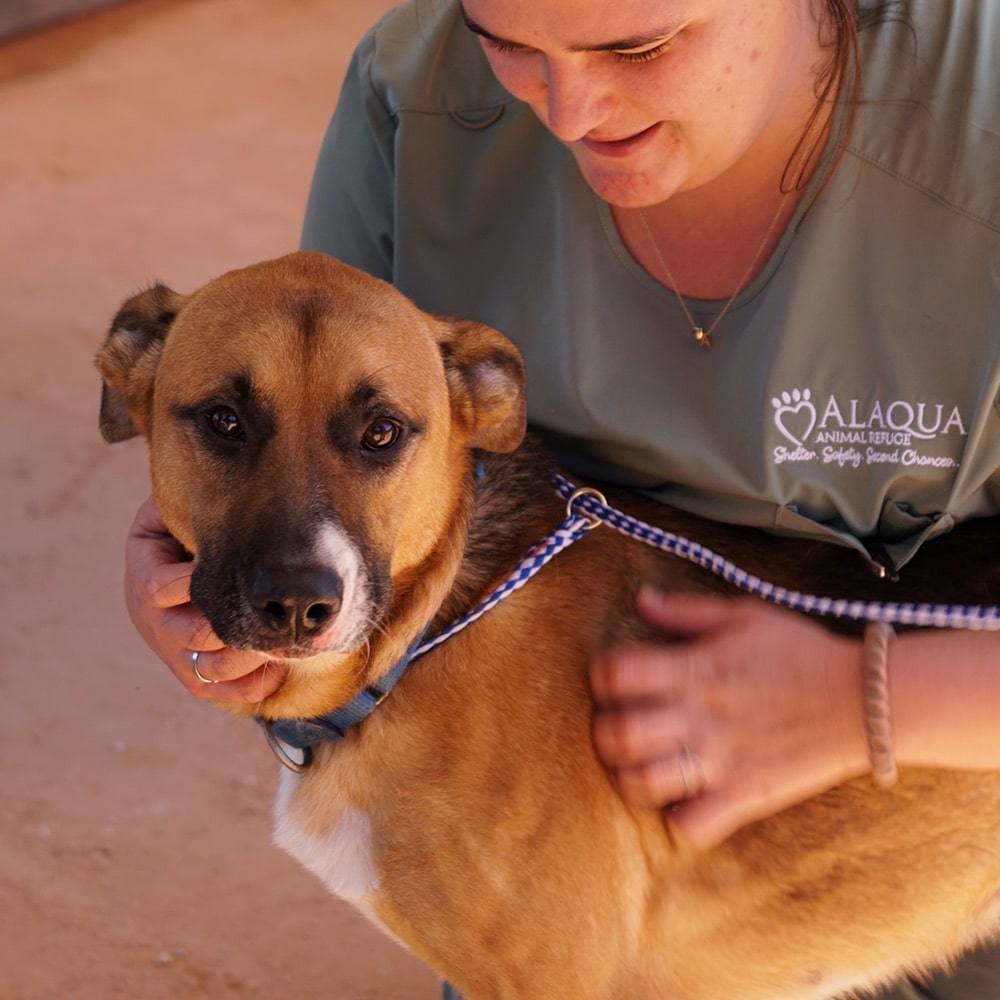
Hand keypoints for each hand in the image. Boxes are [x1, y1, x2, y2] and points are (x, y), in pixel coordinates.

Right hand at [124, 495, 286, 701]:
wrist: (179, 567)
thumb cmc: (189, 532)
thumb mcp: (179, 512)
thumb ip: (189, 506)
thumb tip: (223, 491)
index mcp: (146, 576)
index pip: (158, 588)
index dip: (190, 582)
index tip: (221, 569)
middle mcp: (153, 620)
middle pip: (188, 634)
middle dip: (230, 625)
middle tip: (270, 610)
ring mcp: (172, 652)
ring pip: (206, 668)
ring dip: (246, 658)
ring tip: (279, 641)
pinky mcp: (193, 675)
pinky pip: (220, 692)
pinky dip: (251, 686)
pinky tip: (279, 670)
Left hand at [590, 589, 869, 849]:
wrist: (862, 699)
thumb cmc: (800, 652)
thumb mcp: (742, 615)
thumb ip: (685, 611)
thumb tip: (641, 598)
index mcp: (693, 669)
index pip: (615, 674)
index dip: (602, 675)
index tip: (613, 679)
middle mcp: (698, 716)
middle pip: (617, 735)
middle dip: (605, 731)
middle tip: (620, 726)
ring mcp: (719, 761)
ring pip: (642, 784)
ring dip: (631, 777)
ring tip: (644, 766)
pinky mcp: (743, 796)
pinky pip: (690, 826)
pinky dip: (677, 820)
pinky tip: (682, 800)